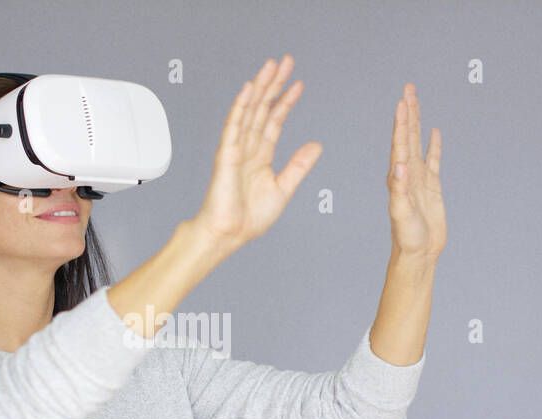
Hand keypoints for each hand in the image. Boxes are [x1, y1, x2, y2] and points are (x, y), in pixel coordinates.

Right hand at [190, 54, 322, 258]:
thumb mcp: (284, 188)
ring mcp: (236, 149)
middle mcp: (248, 148)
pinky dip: (240, 106)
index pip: (274, 121)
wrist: (229, 234)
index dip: (286, 102)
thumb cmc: (249, 218)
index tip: (298, 84)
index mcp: (260, 156)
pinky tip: (248, 89)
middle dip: (273, 84)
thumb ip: (299, 166)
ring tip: (270, 67)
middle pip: (262, 108)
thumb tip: (316, 146)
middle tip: (285, 62)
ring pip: (249, 110)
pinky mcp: (226, 154)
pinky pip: (234, 125)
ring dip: (259, 87)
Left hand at [388, 83, 445, 262]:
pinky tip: (435, 131)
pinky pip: (433, 159)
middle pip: (407, 135)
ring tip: (416, 100)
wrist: (418, 253)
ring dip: (417, 122)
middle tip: (409, 87)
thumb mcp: (401, 213)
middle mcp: (406, 173)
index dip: (402, 122)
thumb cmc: (406, 237)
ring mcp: (419, 178)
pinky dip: (434, 144)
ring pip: (418, 142)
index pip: (399, 143)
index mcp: (397, 176)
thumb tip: (401, 165)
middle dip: (408, 112)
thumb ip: (400, 190)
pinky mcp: (431, 186)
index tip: (403, 100)